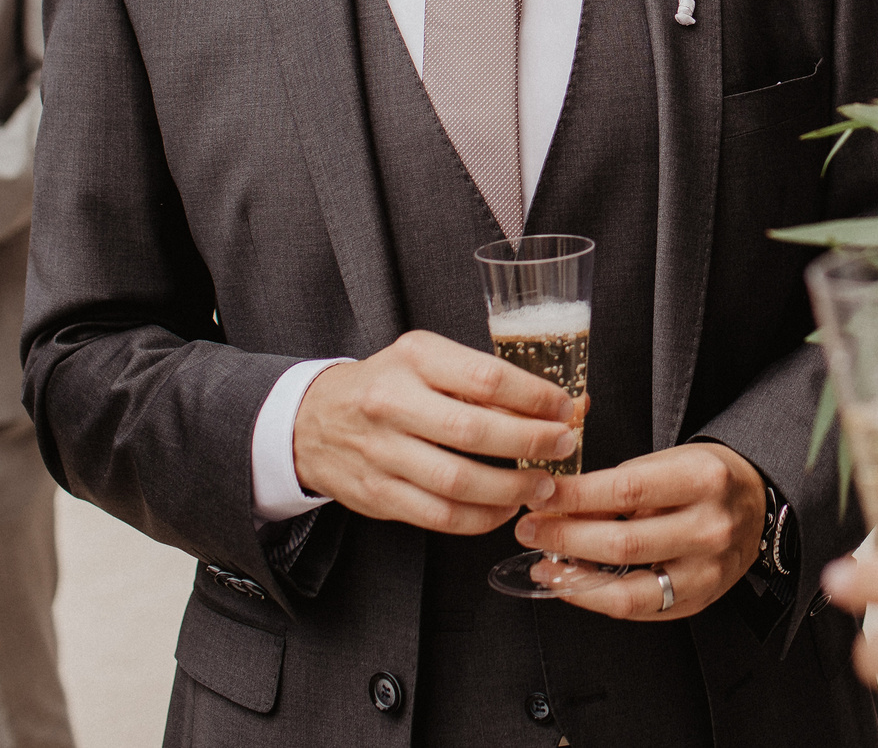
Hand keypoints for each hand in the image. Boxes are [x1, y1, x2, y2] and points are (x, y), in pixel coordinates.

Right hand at [293, 332, 580, 535]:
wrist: (312, 421)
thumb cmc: (387, 385)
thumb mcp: (426, 360)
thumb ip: (484, 379)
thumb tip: (561, 404)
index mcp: (414, 359)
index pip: (485, 377)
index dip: (534, 397)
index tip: (565, 408)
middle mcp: (393, 403)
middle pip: (474, 430)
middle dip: (530, 443)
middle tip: (562, 446)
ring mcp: (382, 452)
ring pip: (457, 481)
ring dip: (511, 488)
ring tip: (542, 485)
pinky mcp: (378, 494)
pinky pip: (438, 515)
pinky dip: (480, 518)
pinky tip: (504, 508)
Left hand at [513, 441, 763, 620]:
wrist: (757, 505)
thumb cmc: (706, 478)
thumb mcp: (669, 461)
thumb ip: (619, 483)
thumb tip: (559, 503)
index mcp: (703, 480)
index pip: (625, 490)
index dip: (574, 496)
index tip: (540, 495)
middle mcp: (709, 528)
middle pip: (622, 543)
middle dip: (564, 537)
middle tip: (529, 528)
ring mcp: (706, 572)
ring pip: (627, 589)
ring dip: (574, 578)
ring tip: (543, 563)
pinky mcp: (698, 601)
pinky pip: (638, 610)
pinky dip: (597, 598)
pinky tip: (572, 583)